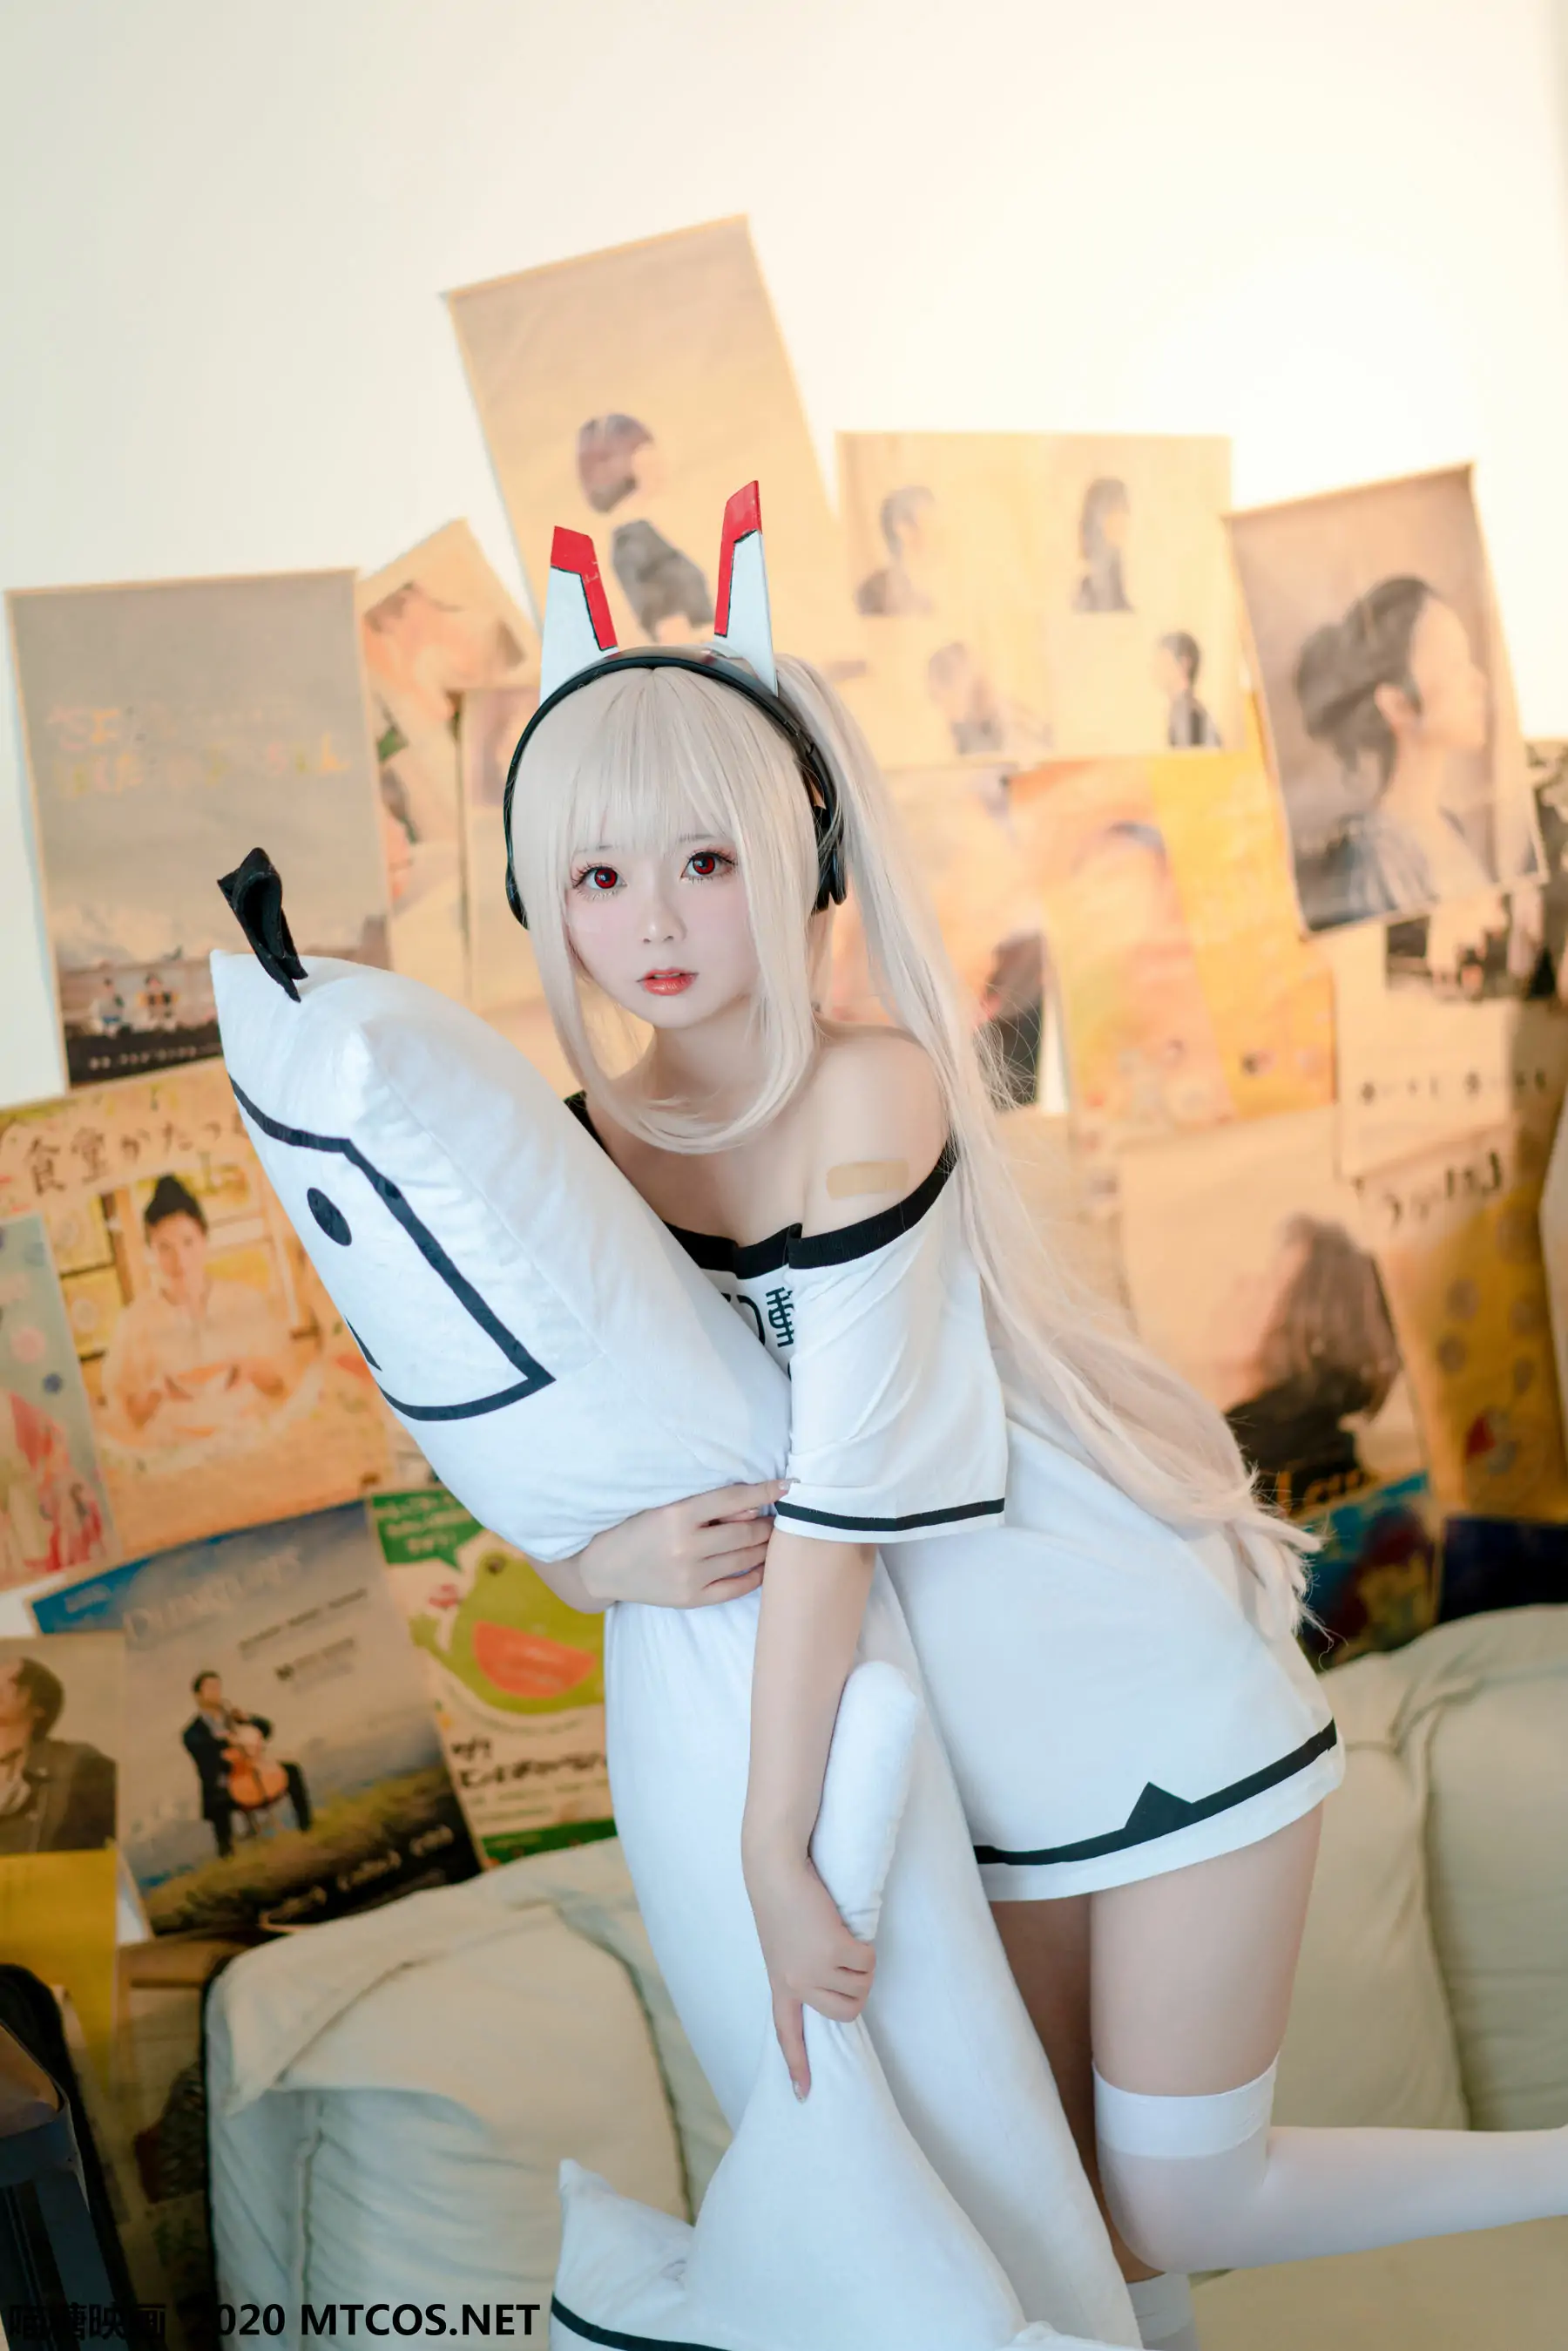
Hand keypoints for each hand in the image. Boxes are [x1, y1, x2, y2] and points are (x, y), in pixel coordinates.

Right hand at [576, 1480, 786, 1609]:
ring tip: (775, 1538)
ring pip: (744, 1558)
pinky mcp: (691, 1599)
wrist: (605, 1569)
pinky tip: (764, 1566)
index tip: (787, 1485)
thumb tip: (754, 1509)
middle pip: (744, 1532)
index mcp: (676, 1515)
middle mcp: (685, 1547)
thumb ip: (707, 1506)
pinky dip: (755, 1575)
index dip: (764, 1491)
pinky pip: (735, 1588)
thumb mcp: (664, 1507)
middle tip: (782, 1518)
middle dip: (769, 1524)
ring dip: (766, 1547)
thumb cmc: (636, 1529)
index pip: (732, 1499)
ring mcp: (689, 1577)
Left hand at [742, 1839, 874, 2099]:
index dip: (798, 2064)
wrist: (776, 1868)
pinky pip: (868, 1961)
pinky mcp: (833, 1949)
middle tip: (847, 1961)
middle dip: (856, 1989)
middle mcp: (797, 1984)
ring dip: (862, 1963)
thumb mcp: (783, 1944)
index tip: (803, 2095)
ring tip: (841, 1936)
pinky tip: (847, 1928)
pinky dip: (866, 1947)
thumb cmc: (781, 1899)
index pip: (787, 2034)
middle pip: (846, 2012)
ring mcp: (815, 1969)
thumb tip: (828, 1980)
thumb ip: (800, 1967)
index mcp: (781, 1984)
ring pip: (861, 1986)